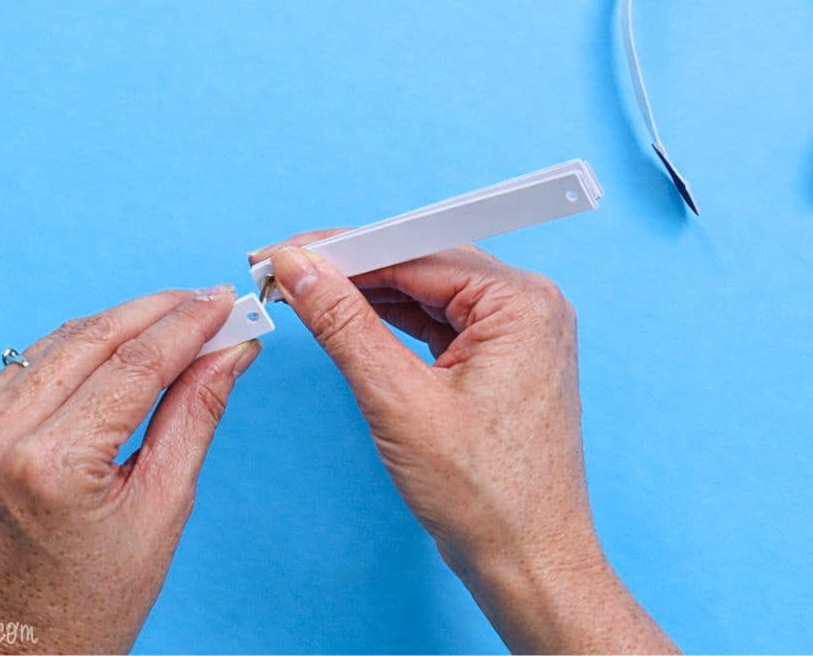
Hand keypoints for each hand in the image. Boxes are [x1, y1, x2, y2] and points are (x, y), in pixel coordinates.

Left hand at [0, 286, 260, 653]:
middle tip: (210, 304)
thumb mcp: (161, 509)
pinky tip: (120, 348)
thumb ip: (195, 416)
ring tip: (176, 321)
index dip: (189, 325)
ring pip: (60, 340)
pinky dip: (80, 347)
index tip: (226, 304)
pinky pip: (31, 363)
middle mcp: (1, 434)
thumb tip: (228, 355)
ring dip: (121, 323)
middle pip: (94, 337)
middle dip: (159, 311)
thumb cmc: (87, 603)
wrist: (14, 650)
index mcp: (52, 462)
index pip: (135, 363)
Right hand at [250, 234, 676, 653]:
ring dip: (366, 296)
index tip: (282, 253)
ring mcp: (519, 335)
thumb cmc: (484, 497)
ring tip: (304, 294)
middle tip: (283, 272)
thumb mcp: (397, 400)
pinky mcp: (503, 362)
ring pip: (426, 294)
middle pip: (421, 265)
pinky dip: (392, 323)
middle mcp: (529, 307)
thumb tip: (299, 270)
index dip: (340, 250)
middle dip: (350, 270)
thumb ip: (344, 325)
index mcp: (520, 303)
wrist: (528, 563)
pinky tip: (350, 321)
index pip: (414, 251)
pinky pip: (439, 324)